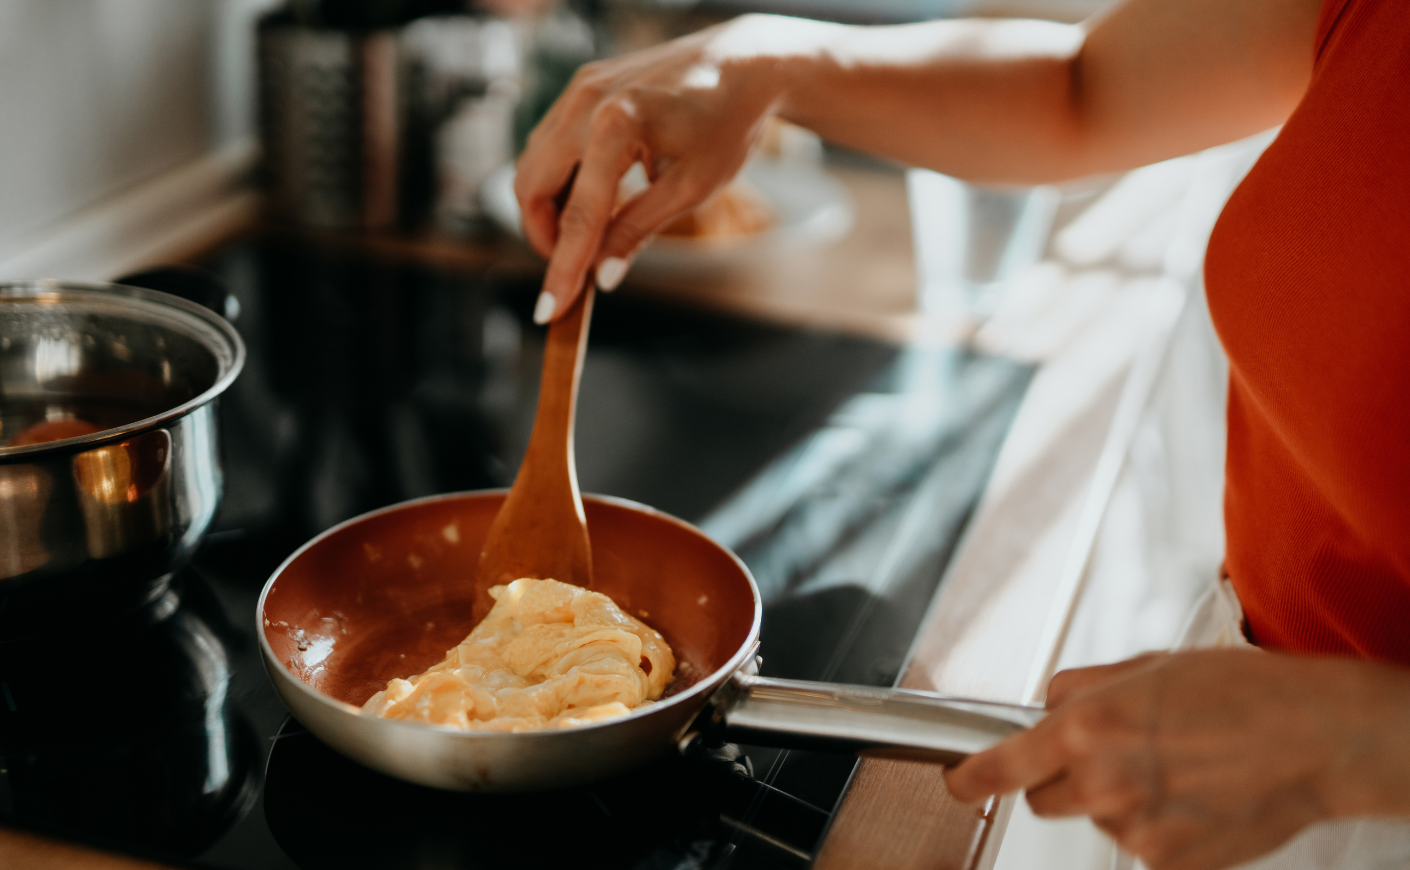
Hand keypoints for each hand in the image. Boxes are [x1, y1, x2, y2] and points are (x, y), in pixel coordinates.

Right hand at [514, 15, 791, 321]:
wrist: (742, 64)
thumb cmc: (726, 125)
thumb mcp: (691, 187)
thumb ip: (639, 230)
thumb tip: (604, 277)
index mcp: (617, 127)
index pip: (579, 216)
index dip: (562, 270)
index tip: (548, 312)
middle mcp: (586, 102)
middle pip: (531, 186)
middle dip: (544, 235)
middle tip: (573, 266)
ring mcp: (579, 89)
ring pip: (533, 163)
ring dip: (548, 206)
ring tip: (589, 232)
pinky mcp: (581, 85)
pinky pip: (549, 141)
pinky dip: (559, 176)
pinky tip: (593, 195)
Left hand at [944, 650, 1409, 869]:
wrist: (1313, 740)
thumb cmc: (1239, 694)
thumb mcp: (1143, 666)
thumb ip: (1080, 688)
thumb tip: (1049, 703)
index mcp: (1087, 728)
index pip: (1000, 766)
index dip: (969, 778)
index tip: (957, 782)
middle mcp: (1103, 783)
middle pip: (1044, 798)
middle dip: (1062, 777)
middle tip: (1113, 751)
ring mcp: (1136, 830)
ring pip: (1097, 819)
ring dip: (1117, 799)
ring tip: (1173, 767)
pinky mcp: (1169, 863)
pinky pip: (1139, 844)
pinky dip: (1156, 824)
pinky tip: (1192, 796)